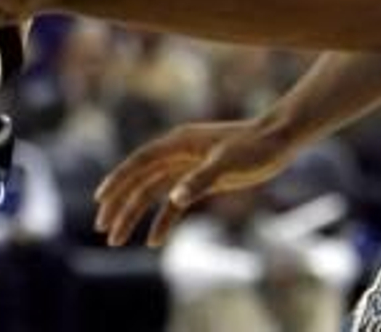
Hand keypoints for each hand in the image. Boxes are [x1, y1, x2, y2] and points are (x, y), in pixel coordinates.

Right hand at [92, 119, 296, 248]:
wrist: (279, 140)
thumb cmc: (255, 147)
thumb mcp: (228, 163)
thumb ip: (200, 180)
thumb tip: (175, 199)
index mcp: (178, 143)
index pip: (139, 163)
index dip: (118, 180)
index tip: (101, 201)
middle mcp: (177, 153)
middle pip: (139, 181)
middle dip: (119, 204)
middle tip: (103, 230)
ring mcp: (187, 167)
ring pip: (152, 193)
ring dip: (134, 215)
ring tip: (117, 240)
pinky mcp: (200, 180)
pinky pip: (173, 203)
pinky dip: (162, 220)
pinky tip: (154, 241)